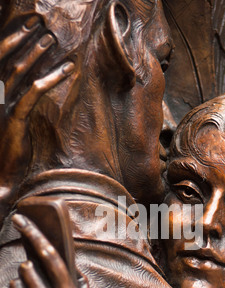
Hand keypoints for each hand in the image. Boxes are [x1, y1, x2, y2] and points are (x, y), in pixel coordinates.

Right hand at [0, 16, 74, 221]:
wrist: (1, 176)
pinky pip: (33, 93)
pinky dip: (51, 79)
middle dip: (22, 38)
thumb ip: (18, 98)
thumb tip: (33, 82)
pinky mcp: (15, 120)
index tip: (28, 23)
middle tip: (39, 23)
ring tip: (52, 40)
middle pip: (6, 59)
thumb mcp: (11, 119)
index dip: (12, 37)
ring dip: (37, 54)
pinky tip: (67, 71)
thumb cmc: (8, 148)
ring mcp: (2, 107)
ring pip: (19, 72)